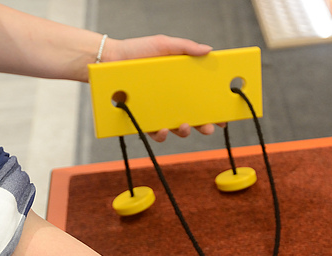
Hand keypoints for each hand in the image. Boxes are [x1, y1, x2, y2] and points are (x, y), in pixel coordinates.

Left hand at [100, 34, 217, 140]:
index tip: (224, 117)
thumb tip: (209, 50)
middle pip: (194, 118)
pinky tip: (162, 130)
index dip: (214, 110)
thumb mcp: (164, 45)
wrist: (108, 60)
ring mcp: (158, 112)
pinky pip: (154, 133)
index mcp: (181, 86)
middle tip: (209, 127)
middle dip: (204, 126)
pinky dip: (160, 134)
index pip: (202, 100)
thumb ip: (186, 47)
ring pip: (176, 129)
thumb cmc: (136, 51)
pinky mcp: (143, 120)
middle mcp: (171, 101)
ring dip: (184, 132)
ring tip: (184, 126)